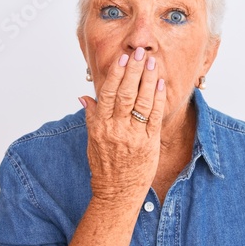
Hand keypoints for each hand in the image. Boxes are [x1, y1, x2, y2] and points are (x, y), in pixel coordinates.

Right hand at [79, 47, 165, 204]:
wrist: (116, 193)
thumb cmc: (104, 166)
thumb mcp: (92, 141)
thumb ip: (91, 116)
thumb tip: (84, 97)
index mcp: (100, 126)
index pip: (108, 94)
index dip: (116, 75)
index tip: (122, 59)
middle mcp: (116, 129)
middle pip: (126, 93)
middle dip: (134, 71)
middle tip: (139, 53)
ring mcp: (134, 136)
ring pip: (141, 102)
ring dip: (147, 80)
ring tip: (152, 63)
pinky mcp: (149, 143)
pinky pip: (154, 116)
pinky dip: (157, 99)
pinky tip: (160, 84)